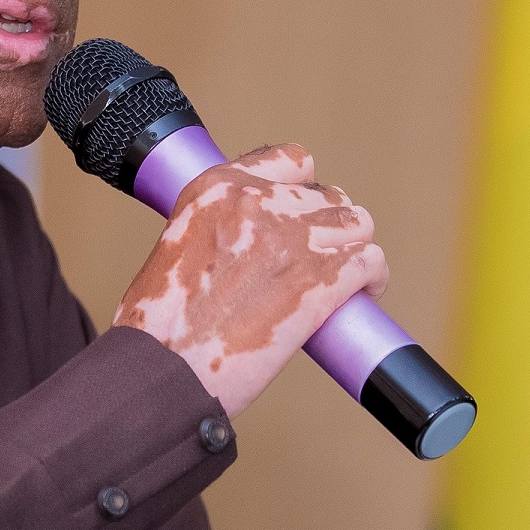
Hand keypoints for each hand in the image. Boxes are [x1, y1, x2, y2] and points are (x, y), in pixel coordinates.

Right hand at [113, 142, 386, 415]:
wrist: (160, 368)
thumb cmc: (158, 325)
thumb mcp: (176, 245)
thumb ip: (216, 230)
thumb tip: (246, 248)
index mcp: (217, 189)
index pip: (289, 161)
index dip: (303, 190)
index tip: (303, 216)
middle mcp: (258, 203)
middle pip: (328, 197)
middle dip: (330, 227)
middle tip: (319, 260)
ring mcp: (292, 239)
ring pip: (357, 224)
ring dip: (355, 249)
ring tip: (347, 277)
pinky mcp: (318, 280)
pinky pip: (369, 263)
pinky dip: (371, 279)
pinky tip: (363, 294)